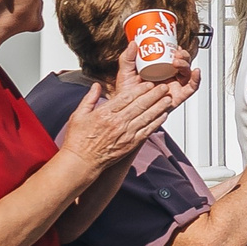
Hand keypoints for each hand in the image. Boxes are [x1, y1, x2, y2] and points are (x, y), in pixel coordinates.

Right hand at [57, 75, 180, 169]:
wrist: (82, 161)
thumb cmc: (78, 139)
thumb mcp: (78, 115)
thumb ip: (89, 99)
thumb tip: (96, 85)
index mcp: (105, 113)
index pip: (127, 97)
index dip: (140, 89)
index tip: (148, 84)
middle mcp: (118, 122)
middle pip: (140, 105)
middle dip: (154, 95)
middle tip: (164, 87)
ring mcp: (126, 133)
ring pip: (147, 117)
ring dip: (159, 107)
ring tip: (167, 99)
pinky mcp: (131, 144)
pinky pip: (147, 131)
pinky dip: (156, 122)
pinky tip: (163, 115)